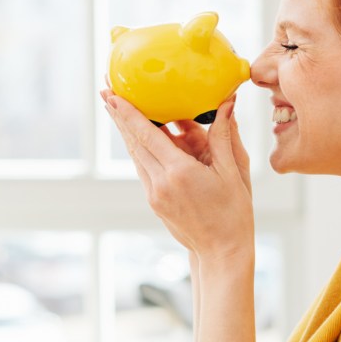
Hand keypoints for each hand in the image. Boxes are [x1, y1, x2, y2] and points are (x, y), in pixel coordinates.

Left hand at [101, 88, 252, 260]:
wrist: (223, 252)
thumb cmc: (234, 214)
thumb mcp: (233, 172)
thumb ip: (224, 136)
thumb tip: (226, 103)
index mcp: (180, 173)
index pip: (147, 134)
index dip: (128, 113)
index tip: (112, 94)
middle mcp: (161, 183)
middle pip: (134, 142)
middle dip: (119, 115)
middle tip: (106, 90)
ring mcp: (154, 194)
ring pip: (136, 155)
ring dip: (127, 131)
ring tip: (117, 108)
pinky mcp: (154, 201)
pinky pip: (144, 168)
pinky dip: (141, 148)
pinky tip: (140, 137)